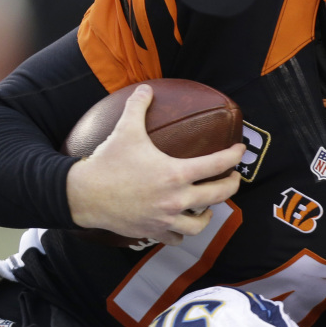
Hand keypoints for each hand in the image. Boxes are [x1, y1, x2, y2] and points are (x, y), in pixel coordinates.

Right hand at [66, 84, 244, 244]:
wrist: (85, 195)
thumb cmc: (108, 162)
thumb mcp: (125, 130)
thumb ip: (138, 107)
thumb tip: (145, 88)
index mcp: (176, 173)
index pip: (216, 164)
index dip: (233, 156)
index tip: (240, 151)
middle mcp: (176, 199)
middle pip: (218, 195)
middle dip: (231, 186)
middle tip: (233, 179)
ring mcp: (165, 218)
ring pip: (200, 223)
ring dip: (208, 214)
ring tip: (208, 206)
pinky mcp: (153, 231)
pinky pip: (177, 238)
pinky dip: (182, 232)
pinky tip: (181, 224)